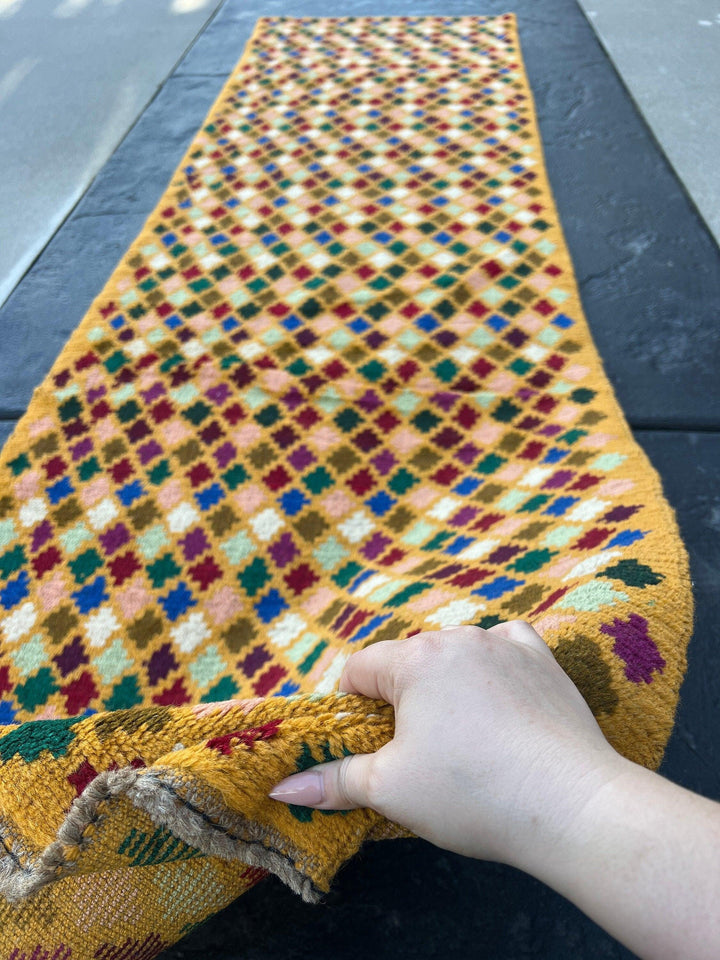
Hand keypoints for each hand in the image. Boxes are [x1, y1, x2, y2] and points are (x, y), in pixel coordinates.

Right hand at [268, 621, 628, 873]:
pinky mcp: (543, 659)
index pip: (359, 670)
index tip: (368, 746)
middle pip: (407, 663)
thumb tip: (281, 788)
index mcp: (414, 660)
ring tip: (463, 739)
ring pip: (455, 656)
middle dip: (401, 701)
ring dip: (448, 686)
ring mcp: (505, 643)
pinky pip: (505, 648)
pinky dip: (494, 669)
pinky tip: (500, 702)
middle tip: (417, 753)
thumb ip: (333, 780)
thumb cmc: (472, 793)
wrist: (571, 804)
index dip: (352, 708)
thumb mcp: (391, 790)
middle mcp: (458, 637)